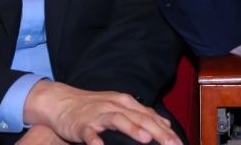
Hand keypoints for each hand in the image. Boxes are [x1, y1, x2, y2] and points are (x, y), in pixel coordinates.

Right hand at [23, 81, 179, 144]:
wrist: (61, 100)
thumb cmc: (93, 107)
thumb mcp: (119, 106)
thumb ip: (141, 115)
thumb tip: (165, 124)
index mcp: (126, 103)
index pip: (150, 116)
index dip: (166, 130)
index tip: (180, 143)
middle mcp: (114, 106)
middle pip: (140, 118)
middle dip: (158, 131)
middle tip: (173, 144)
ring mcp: (98, 115)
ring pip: (118, 120)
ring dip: (133, 128)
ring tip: (146, 138)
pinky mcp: (81, 124)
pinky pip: (89, 132)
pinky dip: (95, 139)